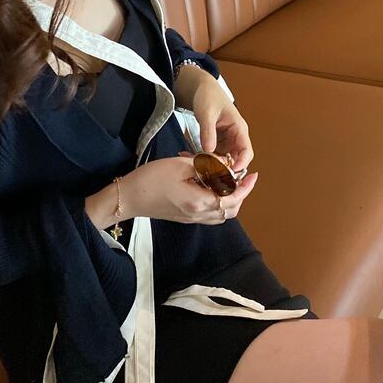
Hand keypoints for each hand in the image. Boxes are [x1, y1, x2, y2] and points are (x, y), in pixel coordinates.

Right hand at [120, 155, 258, 224]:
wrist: (128, 197)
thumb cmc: (152, 179)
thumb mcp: (180, 164)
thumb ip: (206, 165)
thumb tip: (225, 163)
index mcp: (200, 202)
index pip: (232, 198)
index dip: (246, 187)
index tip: (253, 175)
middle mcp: (198, 214)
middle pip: (230, 210)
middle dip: (240, 193)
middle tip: (242, 176)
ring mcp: (191, 218)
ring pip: (221, 214)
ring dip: (230, 199)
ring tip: (229, 180)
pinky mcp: (185, 216)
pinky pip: (210, 213)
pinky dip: (218, 201)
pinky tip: (212, 186)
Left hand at [192, 75, 254, 175]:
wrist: (201, 89)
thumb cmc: (209, 96)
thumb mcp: (207, 113)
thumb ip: (208, 131)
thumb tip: (209, 150)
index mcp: (239, 129)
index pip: (246, 151)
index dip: (241, 164)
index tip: (229, 172)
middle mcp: (234, 137)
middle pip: (235, 160)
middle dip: (223, 168)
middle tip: (207, 171)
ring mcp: (225, 141)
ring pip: (223, 160)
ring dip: (212, 165)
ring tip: (195, 164)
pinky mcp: (216, 143)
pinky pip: (213, 156)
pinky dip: (204, 159)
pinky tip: (191, 157)